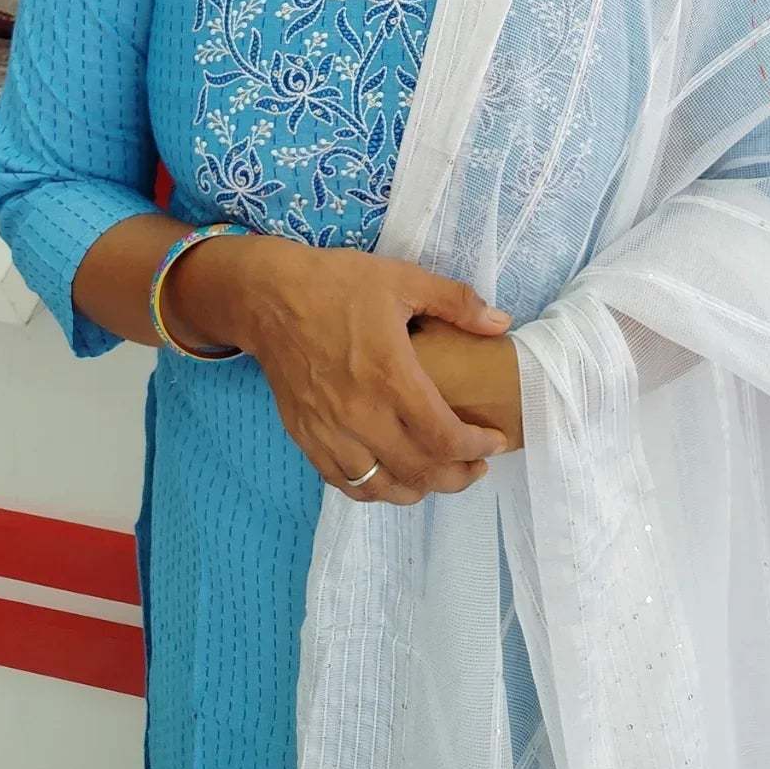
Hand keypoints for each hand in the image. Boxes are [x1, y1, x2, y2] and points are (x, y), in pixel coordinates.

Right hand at [173, 233, 513, 506]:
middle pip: (418, 472)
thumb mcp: (403, 279)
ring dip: (418, 489)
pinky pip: (346, 482)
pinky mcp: (306, 437)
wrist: (268, 297)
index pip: (443, 436)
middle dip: (457, 477)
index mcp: (390, 376)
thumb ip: (456, 302)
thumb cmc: (337, 284)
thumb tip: (501, 324)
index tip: (495, 442)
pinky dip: (376, 488)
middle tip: (477, 465)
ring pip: (382, 487)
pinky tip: (392, 475)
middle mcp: (360, 414)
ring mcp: (329, 432)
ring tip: (439, 474)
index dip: (476, 447)